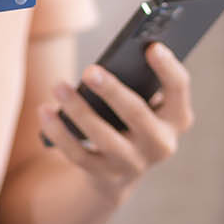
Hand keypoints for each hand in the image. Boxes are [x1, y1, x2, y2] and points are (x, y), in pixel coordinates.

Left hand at [40, 43, 194, 200]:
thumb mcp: (146, 101)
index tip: (152, 46)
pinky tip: (45, 111)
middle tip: (90, 70)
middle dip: (113, 91)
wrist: (123, 167)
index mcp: (177, 118)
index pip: (178, 89)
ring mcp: (134, 164)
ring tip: (58, 86)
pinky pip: (79, 154)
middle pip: (137, 114)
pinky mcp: (106, 176)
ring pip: (104, 137)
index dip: (168, 68)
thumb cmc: (134, 117)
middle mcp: (161, 144)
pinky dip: (59, 132)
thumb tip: (106, 65)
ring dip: (79, 110)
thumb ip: (138, 82)